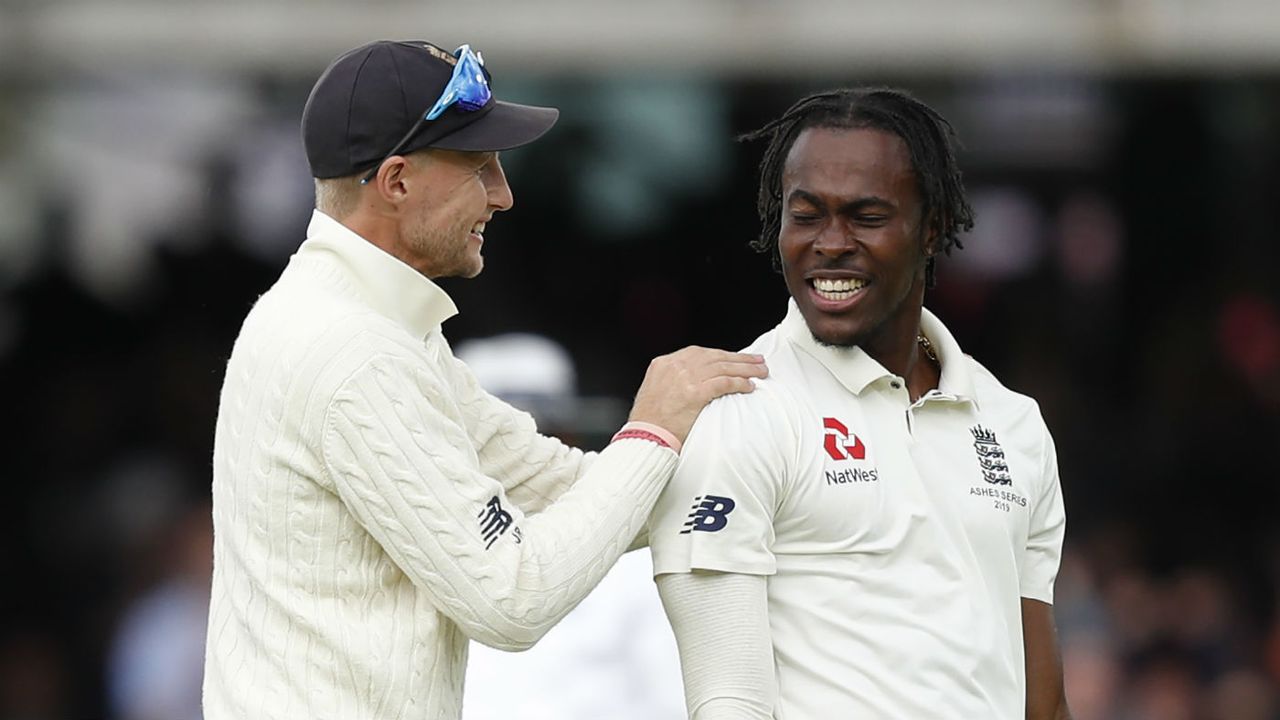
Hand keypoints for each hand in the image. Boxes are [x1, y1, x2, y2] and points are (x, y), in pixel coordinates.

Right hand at [628, 347, 767, 443]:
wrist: (645, 435)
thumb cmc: (650, 420)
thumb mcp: (654, 390)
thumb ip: (672, 380)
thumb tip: (694, 380)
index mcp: (664, 363)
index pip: (699, 352)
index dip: (722, 355)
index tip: (735, 358)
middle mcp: (676, 366)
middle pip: (715, 356)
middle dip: (739, 358)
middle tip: (757, 360)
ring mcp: (686, 378)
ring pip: (723, 367)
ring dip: (746, 369)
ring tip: (761, 371)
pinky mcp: (695, 393)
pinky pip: (724, 383)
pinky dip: (739, 383)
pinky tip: (749, 386)